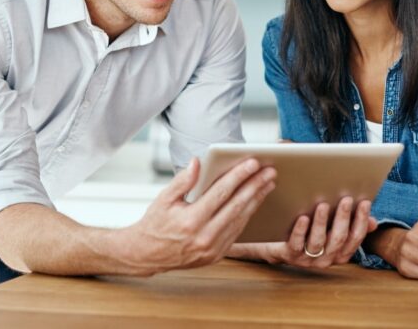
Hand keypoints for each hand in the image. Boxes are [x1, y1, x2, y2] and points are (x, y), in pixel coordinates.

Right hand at [121, 157, 276, 274]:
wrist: (147, 255)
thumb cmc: (155, 224)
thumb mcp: (163, 199)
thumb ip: (182, 180)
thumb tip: (197, 162)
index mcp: (191, 220)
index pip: (221, 193)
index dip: (238, 176)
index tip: (252, 163)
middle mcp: (204, 236)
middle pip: (237, 206)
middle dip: (255, 186)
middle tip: (269, 171)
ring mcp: (212, 248)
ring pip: (241, 220)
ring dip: (256, 200)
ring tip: (268, 184)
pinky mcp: (216, 255)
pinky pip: (236, 232)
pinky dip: (247, 216)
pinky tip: (254, 202)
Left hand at [229, 197, 377, 267]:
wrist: (276, 245)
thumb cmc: (308, 233)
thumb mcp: (330, 230)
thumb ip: (350, 225)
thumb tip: (373, 222)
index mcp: (339, 253)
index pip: (355, 239)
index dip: (361, 221)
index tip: (365, 202)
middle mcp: (326, 259)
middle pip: (338, 240)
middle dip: (343, 218)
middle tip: (346, 199)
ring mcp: (308, 259)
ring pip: (318, 242)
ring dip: (322, 223)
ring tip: (323, 205)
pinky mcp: (290, 255)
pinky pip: (297, 244)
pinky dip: (301, 230)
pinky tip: (303, 218)